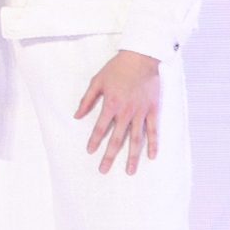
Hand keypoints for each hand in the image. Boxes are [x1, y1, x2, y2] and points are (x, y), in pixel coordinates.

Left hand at [77, 49, 163, 173]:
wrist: (141, 58)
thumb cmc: (117, 68)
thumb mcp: (96, 81)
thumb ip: (87, 100)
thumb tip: (76, 116)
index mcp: (111, 105)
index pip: (100, 128)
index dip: (94, 141)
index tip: (90, 152)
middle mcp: (126, 112)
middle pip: (116, 139)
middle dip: (109, 156)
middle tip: (104, 170)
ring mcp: (141, 113)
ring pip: (136, 139)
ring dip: (132, 157)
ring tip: (129, 171)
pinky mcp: (153, 111)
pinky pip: (153, 131)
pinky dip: (153, 144)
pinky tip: (152, 157)